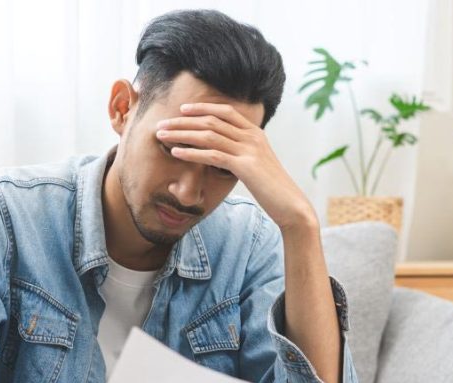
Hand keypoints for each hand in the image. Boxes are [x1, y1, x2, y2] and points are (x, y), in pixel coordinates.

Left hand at [156, 102, 318, 230]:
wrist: (290, 204)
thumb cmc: (272, 188)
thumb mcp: (258, 165)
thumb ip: (243, 154)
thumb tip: (226, 154)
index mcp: (255, 133)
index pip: (225, 111)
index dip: (202, 108)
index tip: (182, 110)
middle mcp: (252, 137)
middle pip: (211, 121)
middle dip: (183, 121)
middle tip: (162, 124)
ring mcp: (249, 150)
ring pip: (208, 134)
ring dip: (181, 133)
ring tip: (162, 136)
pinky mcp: (245, 166)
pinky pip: (212, 154)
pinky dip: (191, 152)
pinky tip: (176, 152)